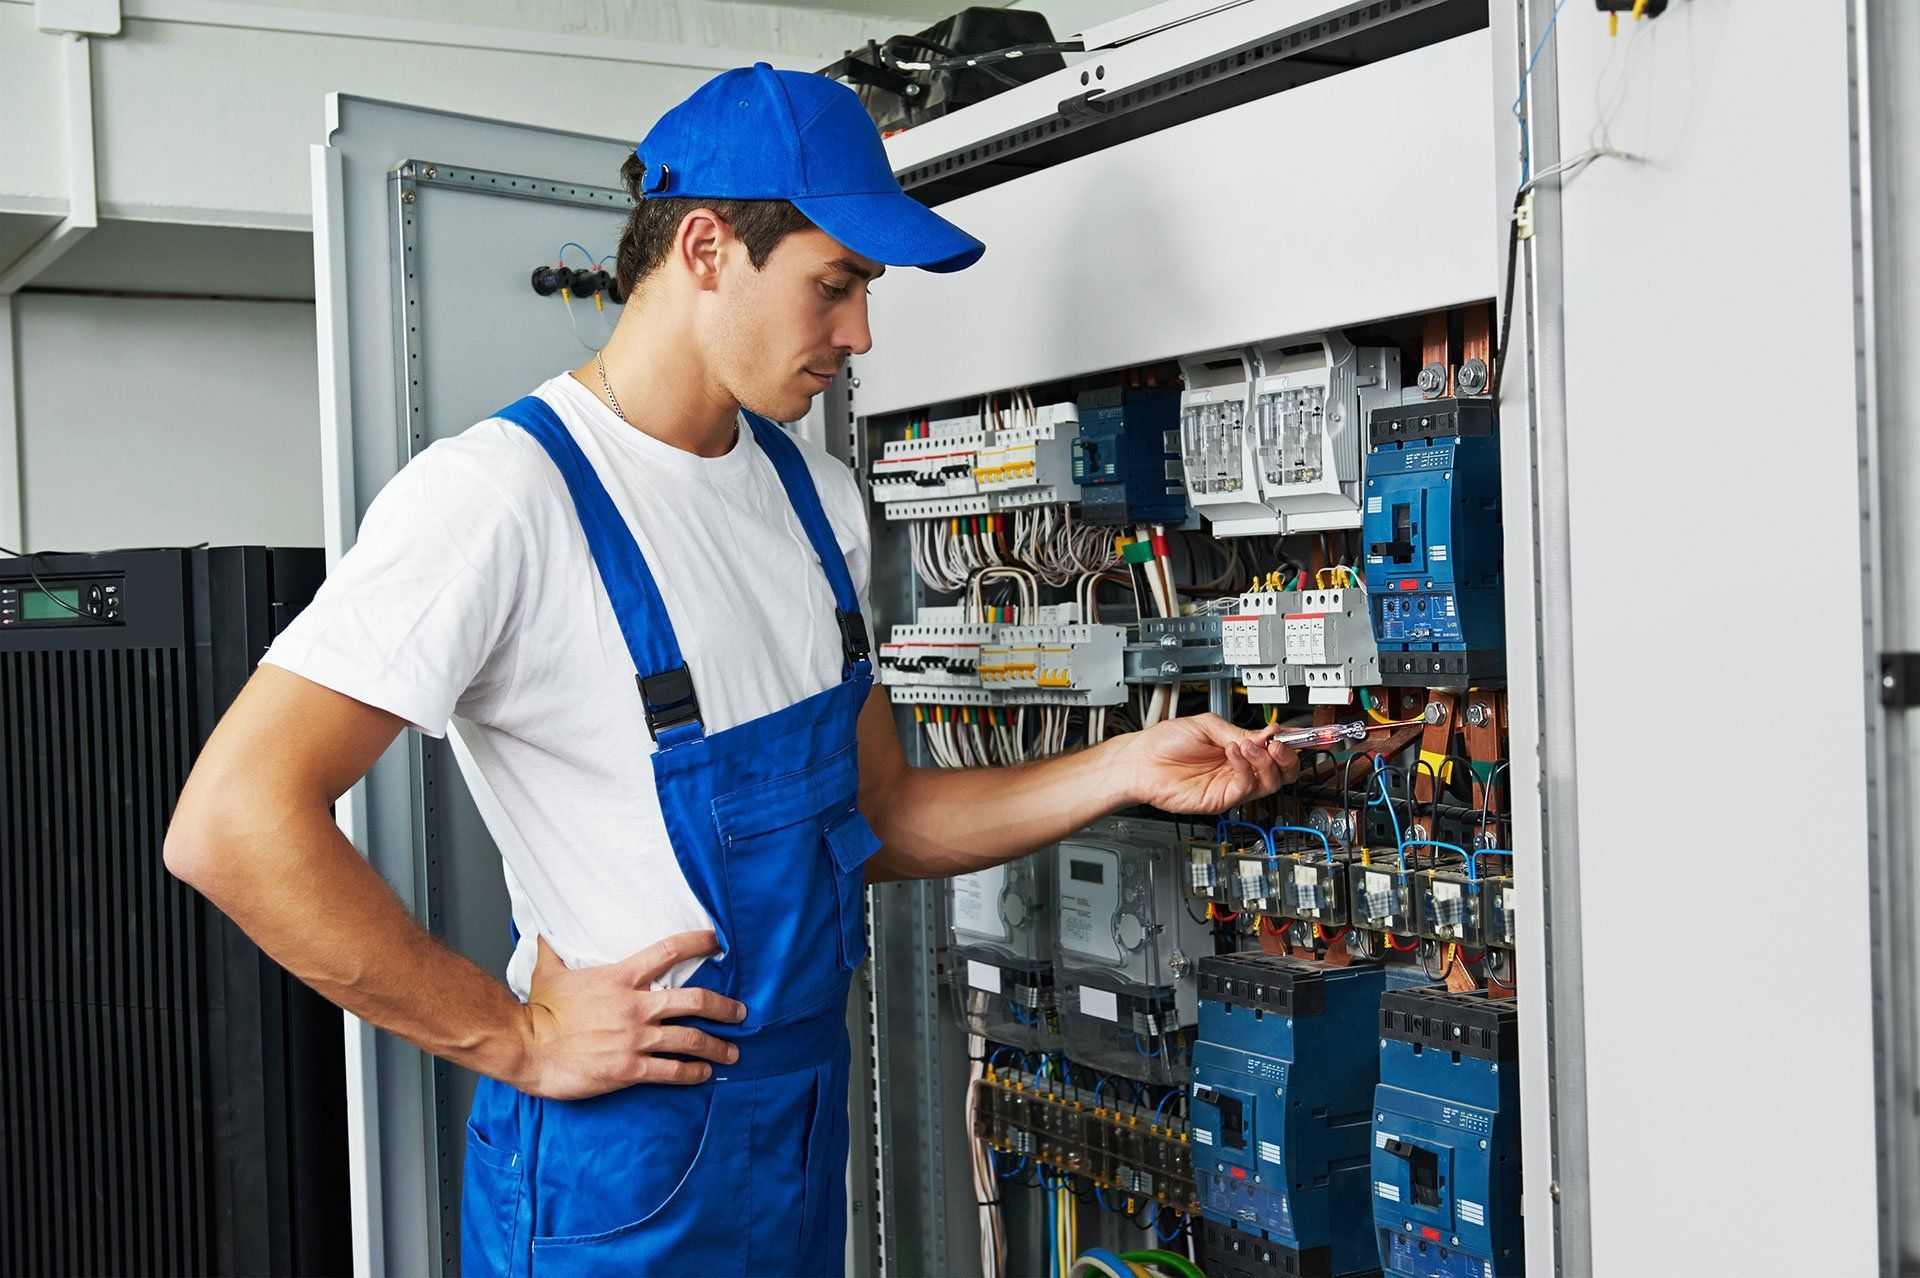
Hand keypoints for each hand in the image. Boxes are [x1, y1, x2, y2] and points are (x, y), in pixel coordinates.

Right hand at [514, 931, 745, 1099]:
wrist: (526, 1047)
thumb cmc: (538, 1012)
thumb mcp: (550, 972)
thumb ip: (555, 950)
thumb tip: (544, 933)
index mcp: (620, 977)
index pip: (669, 951)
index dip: (698, 942)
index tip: (717, 941)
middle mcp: (635, 1006)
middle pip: (695, 1000)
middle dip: (724, 1006)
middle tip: (741, 1012)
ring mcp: (635, 1039)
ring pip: (691, 1039)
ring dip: (717, 1045)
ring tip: (732, 1050)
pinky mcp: (629, 1069)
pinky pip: (671, 1070)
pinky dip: (692, 1072)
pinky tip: (704, 1073)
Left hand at [1116, 714, 1298, 812]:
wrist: (1141, 762)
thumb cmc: (1165, 742)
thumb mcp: (1207, 726)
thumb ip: (1238, 732)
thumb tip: (1266, 733)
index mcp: (1237, 747)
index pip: (1272, 749)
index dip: (1289, 743)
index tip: (1297, 734)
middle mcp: (1238, 768)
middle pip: (1280, 772)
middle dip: (1287, 757)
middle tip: (1279, 744)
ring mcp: (1230, 785)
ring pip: (1269, 782)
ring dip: (1265, 761)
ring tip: (1250, 746)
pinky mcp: (1221, 799)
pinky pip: (1245, 787)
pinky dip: (1245, 768)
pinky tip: (1234, 753)